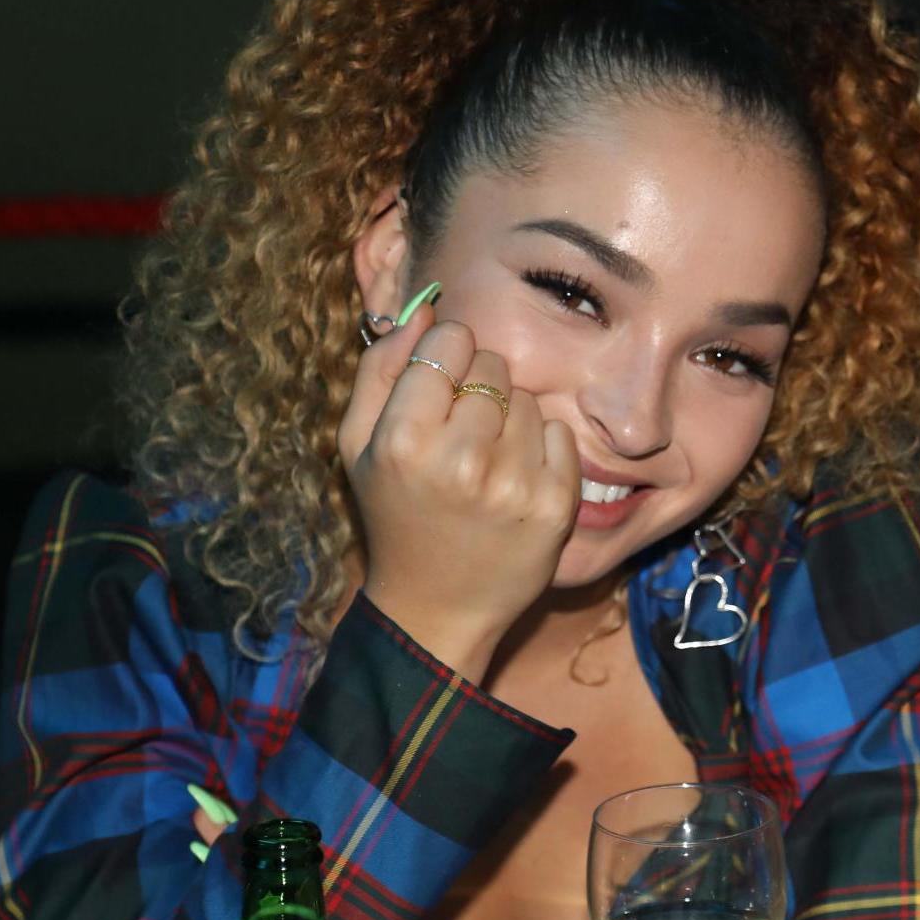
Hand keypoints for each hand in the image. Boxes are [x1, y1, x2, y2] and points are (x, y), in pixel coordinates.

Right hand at [337, 306, 580, 682]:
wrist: (437, 608)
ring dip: (511, 420)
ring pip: (531, 400)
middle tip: (461, 434)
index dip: (448, 357)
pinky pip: (562, 434)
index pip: (451, 342)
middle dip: (479, 388)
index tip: (441, 386)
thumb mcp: (358, 445)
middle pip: (494, 366)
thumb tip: (425, 311)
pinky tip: (515, 480)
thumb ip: (381, 370)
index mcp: (403, 441)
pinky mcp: (556, 506)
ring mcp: (514, 486)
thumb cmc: (394, 515)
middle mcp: (460, 462)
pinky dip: (542, 450)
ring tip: (485, 462)